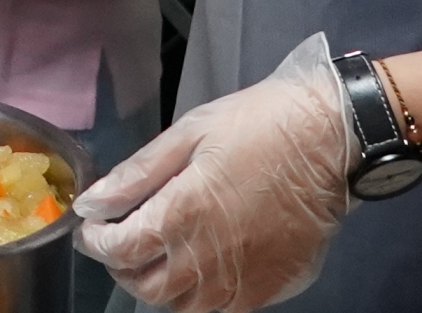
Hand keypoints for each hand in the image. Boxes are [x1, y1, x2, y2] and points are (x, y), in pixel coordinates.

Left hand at [73, 33, 355, 312]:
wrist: (328, 141)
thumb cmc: (257, 127)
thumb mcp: (188, 133)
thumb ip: (137, 174)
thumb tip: (93, 201)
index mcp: (185, 212)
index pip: (121, 249)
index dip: (96, 242)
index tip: (92, 228)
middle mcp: (211, 256)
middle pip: (146, 287)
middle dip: (123, 267)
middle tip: (122, 240)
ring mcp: (243, 278)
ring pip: (182, 306)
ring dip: (160, 285)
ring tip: (159, 253)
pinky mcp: (270, 288)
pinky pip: (222, 309)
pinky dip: (199, 296)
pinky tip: (198, 265)